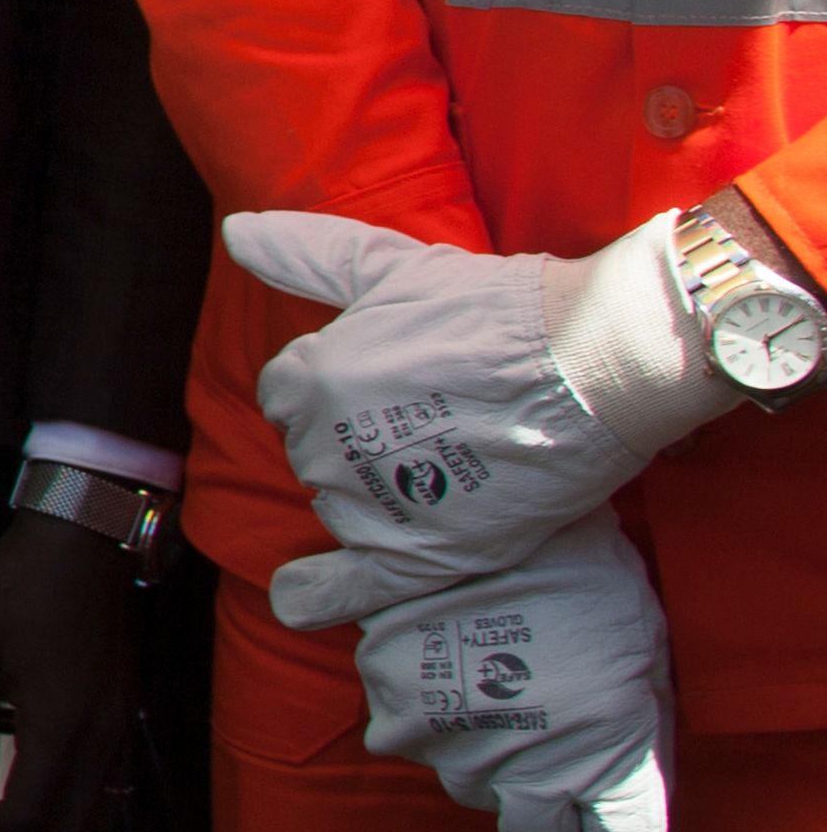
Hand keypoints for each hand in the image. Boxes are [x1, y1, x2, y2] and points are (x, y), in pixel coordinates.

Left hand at [0, 510, 141, 831]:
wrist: (87, 534)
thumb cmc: (20, 581)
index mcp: (62, 722)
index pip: (28, 814)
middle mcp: (103, 734)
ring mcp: (122, 723)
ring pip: (102, 816)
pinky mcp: (126, 710)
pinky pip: (115, 786)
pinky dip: (87, 818)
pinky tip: (59, 820)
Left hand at [234, 209, 722, 623]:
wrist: (595, 360)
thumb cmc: (499, 309)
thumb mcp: (392, 268)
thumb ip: (309, 256)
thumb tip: (236, 232)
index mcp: (312, 379)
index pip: (287, 396)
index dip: (332, 390)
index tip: (388, 384)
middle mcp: (326, 446)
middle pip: (312, 454)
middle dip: (355, 440)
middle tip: (430, 420)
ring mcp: (370, 506)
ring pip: (339, 509)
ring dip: (372, 497)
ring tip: (446, 466)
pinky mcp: (421, 555)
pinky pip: (348, 587)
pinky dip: (320, 596)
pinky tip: (302, 599)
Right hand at [346, 511, 672, 831]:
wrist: (493, 511)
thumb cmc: (584, 577)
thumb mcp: (638, 656)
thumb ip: (630, 730)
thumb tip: (608, 790)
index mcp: (610, 763)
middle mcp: (531, 774)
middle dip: (545, 806)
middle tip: (551, 740)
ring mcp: (458, 752)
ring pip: (471, 786)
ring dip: (487, 754)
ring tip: (499, 680)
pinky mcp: (398, 717)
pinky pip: (412, 740)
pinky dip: (428, 715)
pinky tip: (446, 661)